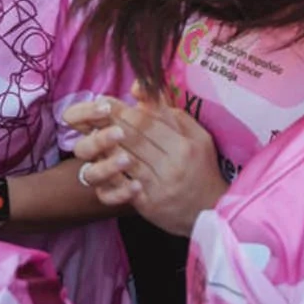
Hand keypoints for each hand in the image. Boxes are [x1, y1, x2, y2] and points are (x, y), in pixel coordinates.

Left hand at [62, 97, 225, 235]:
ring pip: (125, 160)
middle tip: (93, 113)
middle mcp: (171, 165)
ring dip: (106, 146)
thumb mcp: (199, 137)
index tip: (108, 102)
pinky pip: (122, 186)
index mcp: (185, 146)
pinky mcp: (147, 205)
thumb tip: (146, 93)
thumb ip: (174, 115)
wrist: (211, 210)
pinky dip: (109, 174)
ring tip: (92, 134)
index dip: (125, 111)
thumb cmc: (202, 168)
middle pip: (134, 139)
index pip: (149, 123)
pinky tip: (98, 163)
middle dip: (111, 124)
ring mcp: (158, 186)